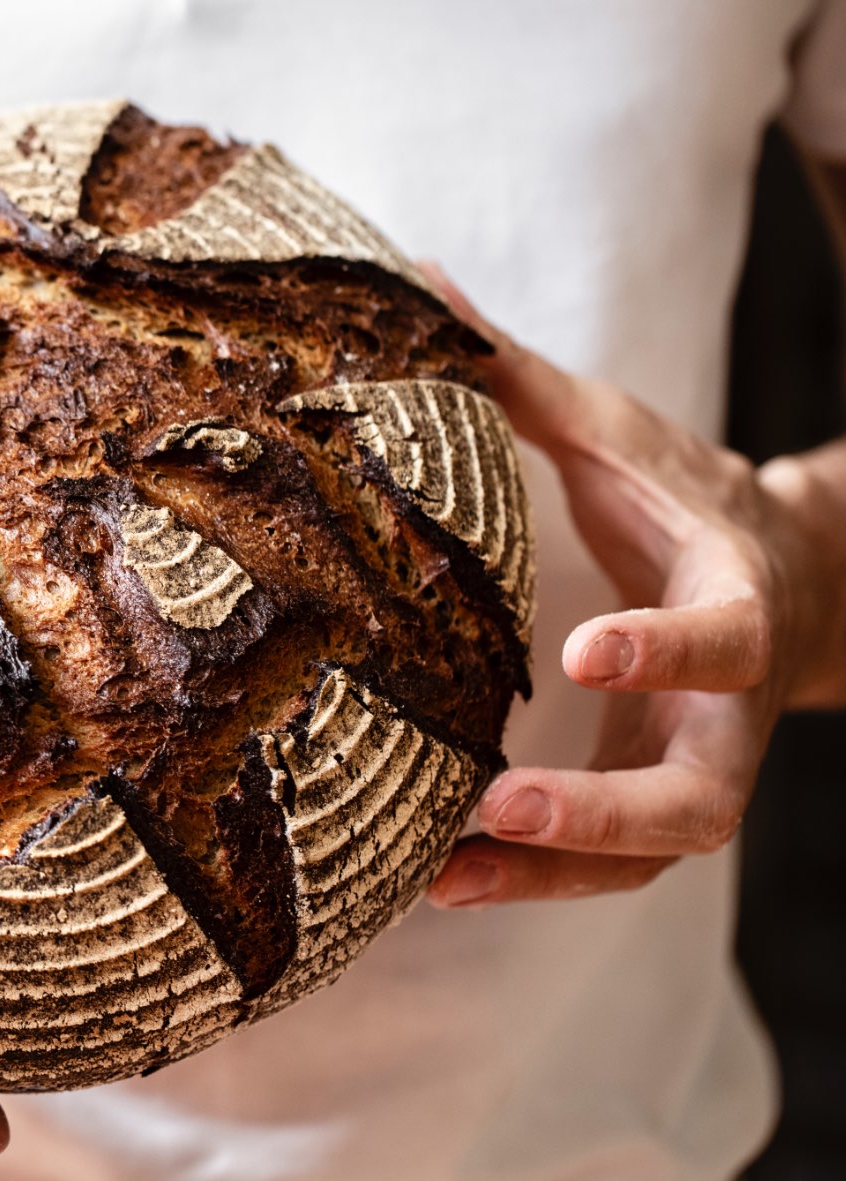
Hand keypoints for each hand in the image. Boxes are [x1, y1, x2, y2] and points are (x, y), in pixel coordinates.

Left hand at [420, 264, 813, 907]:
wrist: (778, 578)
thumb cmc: (680, 500)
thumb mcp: (615, 434)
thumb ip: (521, 379)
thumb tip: (415, 283)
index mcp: (738, 597)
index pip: (725, 636)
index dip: (670, 650)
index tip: (587, 650)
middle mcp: (729, 709)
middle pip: (699, 795)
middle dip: (607, 810)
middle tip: (501, 806)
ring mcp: (696, 769)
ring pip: (649, 856)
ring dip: (551, 876)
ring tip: (441, 881)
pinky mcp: (651, 805)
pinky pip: (606, 868)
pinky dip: (534, 881)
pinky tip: (439, 883)